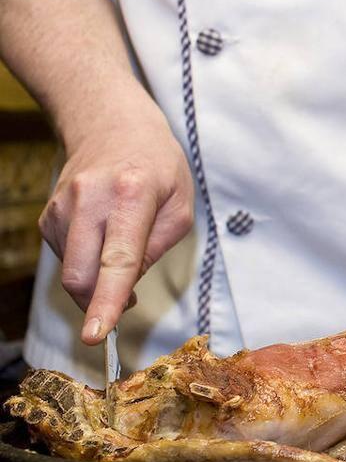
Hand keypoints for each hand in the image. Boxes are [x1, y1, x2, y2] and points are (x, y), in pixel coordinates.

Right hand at [40, 102, 194, 343]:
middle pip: (81, 276)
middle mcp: (89, 200)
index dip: (106, 301)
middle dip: (99, 303)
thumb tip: (127, 286)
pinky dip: (87, 263)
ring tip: (122, 247)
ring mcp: (62, 208)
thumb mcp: (181, 203)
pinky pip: (67, 258)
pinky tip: (103, 237)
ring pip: (72, 271)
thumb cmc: (157, 166)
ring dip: (97, 280)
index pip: (117, 260)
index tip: (96, 335)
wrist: (111, 126)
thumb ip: (158, 247)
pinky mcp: (48, 216)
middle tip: (125, 304)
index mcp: (131, 195)